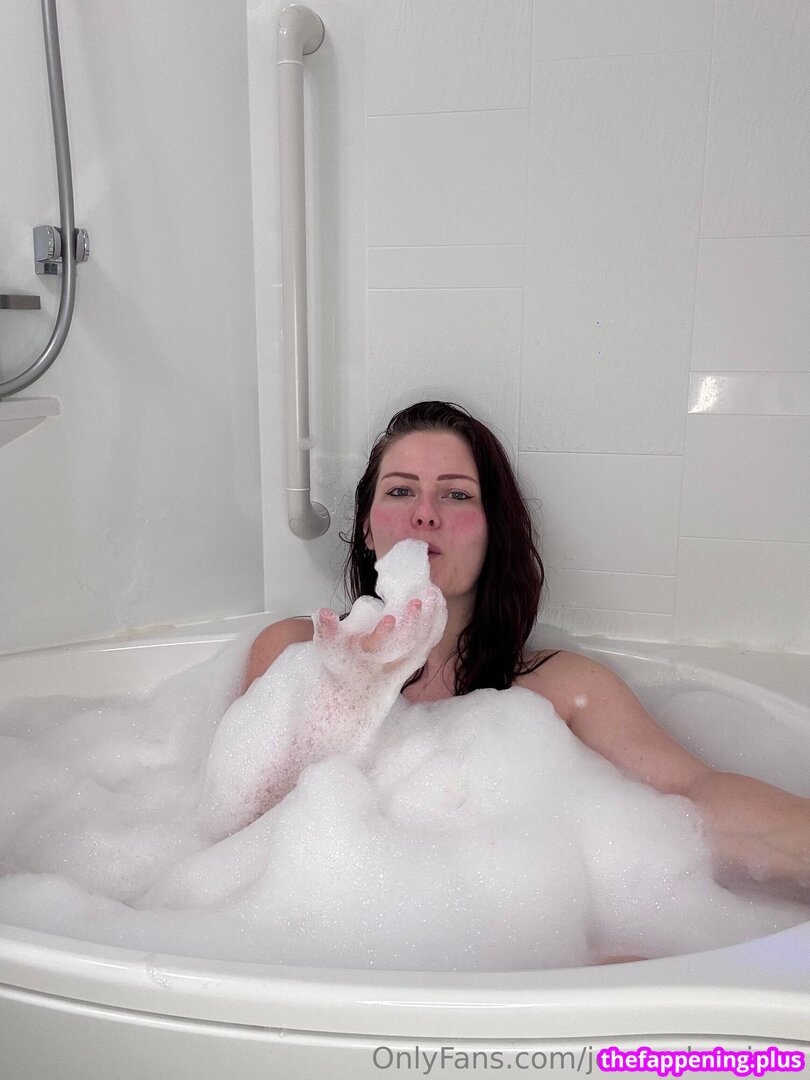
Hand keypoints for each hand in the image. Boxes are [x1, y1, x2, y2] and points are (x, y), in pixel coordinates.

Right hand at [314, 593, 444, 681]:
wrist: (353, 697)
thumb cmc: (341, 664)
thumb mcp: (328, 649)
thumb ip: (326, 630)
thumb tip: (324, 613)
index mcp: (364, 661)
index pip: (375, 650)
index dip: (382, 635)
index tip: (389, 619)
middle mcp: (385, 666)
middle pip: (403, 648)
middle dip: (412, 623)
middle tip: (418, 600)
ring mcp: (401, 666)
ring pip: (420, 644)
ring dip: (429, 619)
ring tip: (433, 594)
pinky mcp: (413, 663)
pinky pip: (429, 643)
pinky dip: (437, 624)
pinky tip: (441, 604)